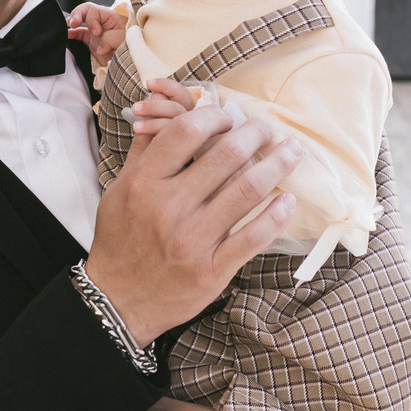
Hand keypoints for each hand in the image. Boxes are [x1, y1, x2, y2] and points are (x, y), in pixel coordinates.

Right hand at [66, 2, 128, 64]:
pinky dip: (72, 33)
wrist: (133, 63)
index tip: (96, 33)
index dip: (92, 20)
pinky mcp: (92, 40)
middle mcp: (103, 22)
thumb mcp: (124, 40)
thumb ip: (110, 40)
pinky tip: (67, 34)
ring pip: (81, 20)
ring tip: (69, 25)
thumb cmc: (133, 47)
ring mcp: (97, 31)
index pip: (95, 10)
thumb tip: (99, 47)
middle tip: (73, 23)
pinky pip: (79, 33)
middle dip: (77, 14)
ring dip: (73, 21)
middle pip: (86, 10)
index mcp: (112, 17)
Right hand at [84, 81, 300, 343]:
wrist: (118, 298)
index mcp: (144, 182)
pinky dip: (277, 214)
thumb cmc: (121, 239)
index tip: (229, 117)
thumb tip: (167, 111)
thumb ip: (145, 151)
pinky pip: (255, 235)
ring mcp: (192, 239)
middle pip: (227, 154)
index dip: (215, 116)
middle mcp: (168, 207)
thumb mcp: (119, 190)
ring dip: (278, 164)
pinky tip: (287, 199)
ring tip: (291, 152)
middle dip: (255, 134)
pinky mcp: (213, 269)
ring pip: (248, 189)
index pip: (187, 131)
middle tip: (267, 130)